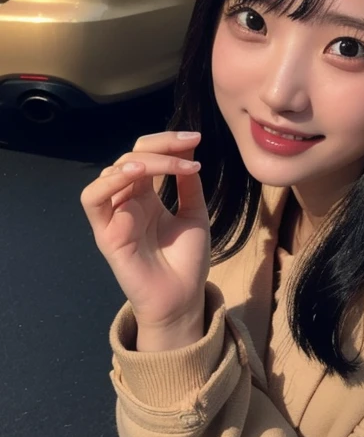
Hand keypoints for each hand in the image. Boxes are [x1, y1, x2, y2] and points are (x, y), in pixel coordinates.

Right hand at [81, 131, 210, 346]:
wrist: (183, 298)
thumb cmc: (187, 260)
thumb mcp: (194, 213)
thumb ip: (188, 183)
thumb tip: (189, 149)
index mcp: (146, 195)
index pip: (147, 155)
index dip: (168, 142)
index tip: (196, 138)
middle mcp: (127, 201)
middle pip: (131, 157)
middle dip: (161, 145)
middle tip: (190, 144)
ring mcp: (115, 216)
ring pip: (111, 172)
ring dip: (137, 160)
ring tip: (164, 163)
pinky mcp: (106, 234)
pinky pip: (93, 199)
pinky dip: (109, 181)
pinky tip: (134, 175)